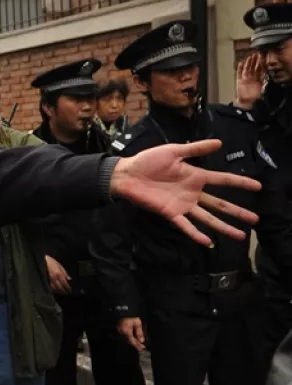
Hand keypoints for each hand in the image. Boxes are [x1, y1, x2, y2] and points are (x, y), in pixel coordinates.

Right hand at [45, 255, 71, 293]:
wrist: (42, 261)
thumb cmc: (51, 262)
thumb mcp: (59, 265)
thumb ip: (65, 272)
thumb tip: (69, 279)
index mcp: (59, 274)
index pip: (65, 283)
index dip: (68, 288)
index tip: (70, 290)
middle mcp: (54, 279)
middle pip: (60, 288)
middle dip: (64, 291)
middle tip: (67, 293)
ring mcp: (49, 281)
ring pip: (55, 289)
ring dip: (59, 291)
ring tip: (62, 292)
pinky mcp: (45, 281)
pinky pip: (50, 288)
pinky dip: (53, 290)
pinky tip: (55, 290)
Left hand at [110, 139, 260, 245]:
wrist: (126, 174)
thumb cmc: (147, 160)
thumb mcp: (173, 151)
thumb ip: (195, 148)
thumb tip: (219, 142)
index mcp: (194, 176)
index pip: (222, 180)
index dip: (239, 183)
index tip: (257, 186)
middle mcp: (192, 192)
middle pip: (219, 204)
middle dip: (237, 212)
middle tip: (255, 220)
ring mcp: (182, 204)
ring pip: (208, 217)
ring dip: (224, 227)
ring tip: (240, 236)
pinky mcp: (169, 213)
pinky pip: (185, 225)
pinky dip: (196, 234)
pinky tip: (208, 241)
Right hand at [117, 317, 144, 351]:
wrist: (125, 310)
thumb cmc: (131, 316)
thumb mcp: (137, 323)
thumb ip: (139, 333)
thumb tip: (141, 340)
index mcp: (126, 331)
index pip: (132, 341)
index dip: (137, 345)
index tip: (142, 348)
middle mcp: (122, 332)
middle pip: (129, 341)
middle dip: (136, 344)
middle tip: (142, 347)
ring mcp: (120, 331)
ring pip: (127, 339)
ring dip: (133, 341)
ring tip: (139, 344)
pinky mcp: (120, 329)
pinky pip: (125, 336)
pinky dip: (130, 338)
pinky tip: (134, 339)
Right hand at [236, 53, 264, 109]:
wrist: (247, 103)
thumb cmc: (255, 98)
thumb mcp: (263, 90)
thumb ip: (265, 84)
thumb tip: (267, 79)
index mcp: (258, 80)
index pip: (260, 69)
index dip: (261, 63)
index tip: (262, 58)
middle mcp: (252, 78)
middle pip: (254, 68)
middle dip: (255, 61)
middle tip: (256, 54)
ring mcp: (245, 79)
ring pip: (247, 69)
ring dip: (248, 63)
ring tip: (249, 57)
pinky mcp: (239, 81)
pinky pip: (239, 73)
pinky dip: (240, 68)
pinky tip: (240, 63)